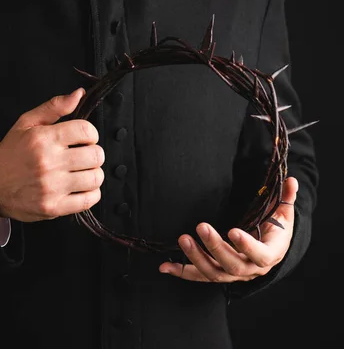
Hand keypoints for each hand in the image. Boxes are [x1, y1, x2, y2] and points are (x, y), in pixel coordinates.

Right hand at [0, 87, 104, 221]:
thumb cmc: (10, 154)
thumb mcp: (26, 123)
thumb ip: (54, 107)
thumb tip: (78, 94)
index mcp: (44, 138)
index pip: (87, 131)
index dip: (90, 134)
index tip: (83, 139)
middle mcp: (49, 162)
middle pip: (95, 155)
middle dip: (93, 153)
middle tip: (83, 156)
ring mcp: (52, 186)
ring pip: (95, 178)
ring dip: (93, 174)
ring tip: (81, 172)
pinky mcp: (54, 207)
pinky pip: (89, 200)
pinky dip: (91, 194)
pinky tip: (80, 188)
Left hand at [159, 177, 298, 281]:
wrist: (269, 252)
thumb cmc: (275, 231)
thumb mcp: (283, 214)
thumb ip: (286, 198)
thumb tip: (292, 179)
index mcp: (269, 254)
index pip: (260, 255)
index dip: (246, 246)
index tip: (233, 231)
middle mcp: (250, 269)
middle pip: (232, 265)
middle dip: (215, 247)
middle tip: (200, 226)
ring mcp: (232, 274)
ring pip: (213, 272)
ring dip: (195, 257)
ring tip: (182, 239)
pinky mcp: (217, 273)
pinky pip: (197, 276)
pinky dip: (181, 271)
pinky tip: (164, 267)